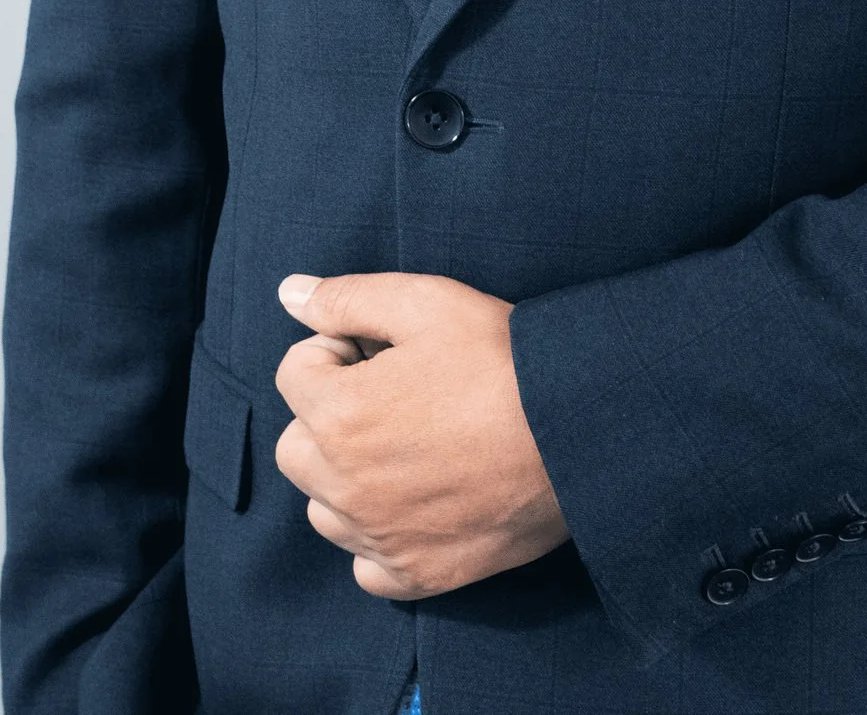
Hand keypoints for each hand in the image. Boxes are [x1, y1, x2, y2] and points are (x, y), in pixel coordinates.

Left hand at [273, 270, 569, 598]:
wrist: (576, 432)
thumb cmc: (501, 360)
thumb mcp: (426, 302)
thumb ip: (348, 297)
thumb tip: (290, 293)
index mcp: (339, 415)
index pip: (295, 373)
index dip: (341, 350)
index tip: (387, 351)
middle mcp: (345, 486)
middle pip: (297, 445)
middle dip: (330, 415)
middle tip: (394, 396)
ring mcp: (379, 536)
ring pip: (324, 508)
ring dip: (347, 477)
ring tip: (408, 445)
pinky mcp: (416, 574)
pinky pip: (365, 564)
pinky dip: (378, 536)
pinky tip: (418, 501)